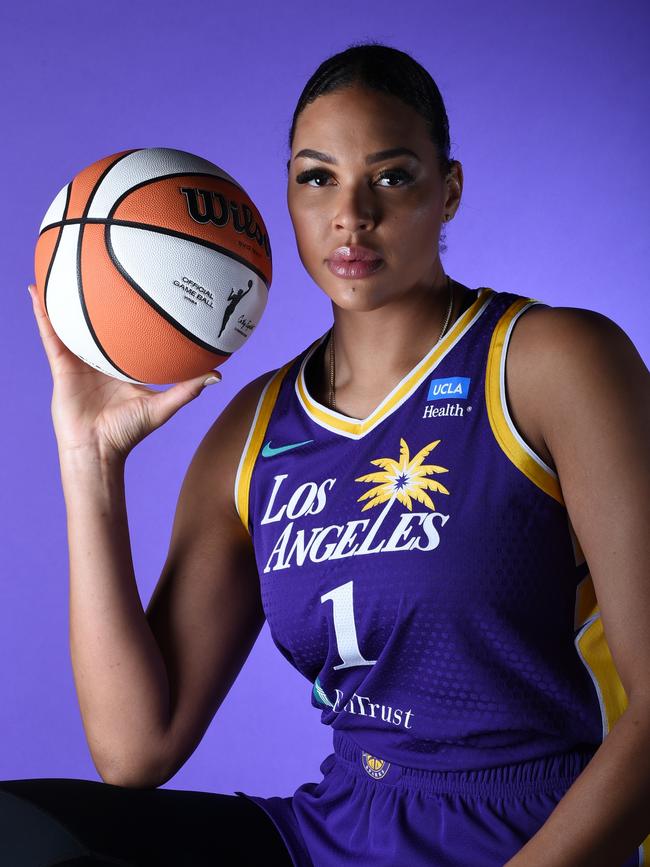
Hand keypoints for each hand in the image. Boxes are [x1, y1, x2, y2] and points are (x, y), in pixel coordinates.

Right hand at [27, 283, 221, 460]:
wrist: (98, 450)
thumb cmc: (128, 433)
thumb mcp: (162, 406)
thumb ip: (188, 390)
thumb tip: (218, 375)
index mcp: (123, 365)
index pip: (129, 333)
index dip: (132, 313)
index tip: (142, 287)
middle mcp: (101, 359)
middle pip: (98, 322)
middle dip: (98, 296)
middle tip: (101, 264)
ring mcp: (79, 359)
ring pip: (70, 321)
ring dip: (63, 295)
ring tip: (61, 265)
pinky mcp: (61, 364)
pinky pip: (50, 334)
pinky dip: (42, 312)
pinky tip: (36, 290)